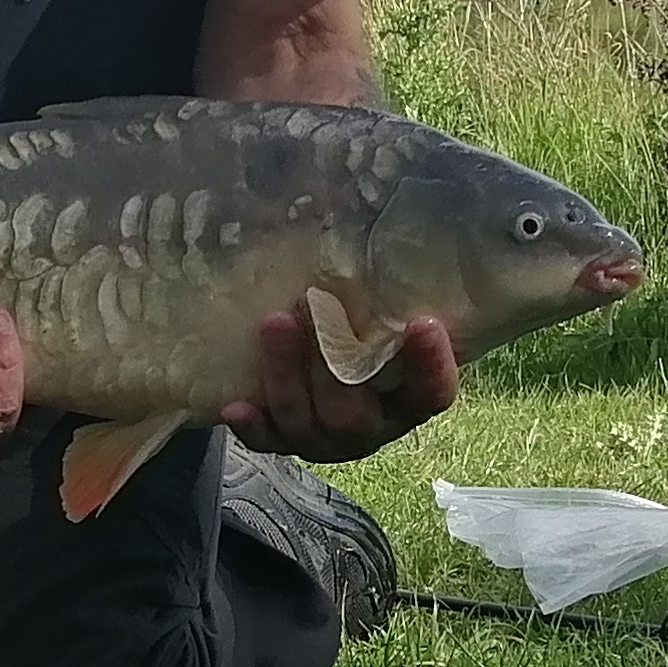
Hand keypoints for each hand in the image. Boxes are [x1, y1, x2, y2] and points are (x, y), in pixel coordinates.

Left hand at [219, 311, 458, 462]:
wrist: (334, 354)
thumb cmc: (369, 323)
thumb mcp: (391, 310)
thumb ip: (395, 289)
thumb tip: (377, 225)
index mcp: (410, 398)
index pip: (432, 392)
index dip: (431, 365)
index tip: (423, 322)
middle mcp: (372, 425)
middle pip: (354, 415)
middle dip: (329, 363)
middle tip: (312, 304)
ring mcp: (327, 438)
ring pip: (307, 423)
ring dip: (287, 375)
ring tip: (275, 322)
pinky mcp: (286, 438)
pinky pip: (269, 441)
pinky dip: (253, 426)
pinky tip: (235, 407)